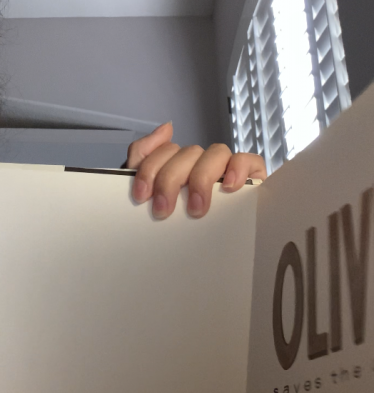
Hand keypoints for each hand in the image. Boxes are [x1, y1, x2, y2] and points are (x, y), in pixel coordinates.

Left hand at [125, 123, 266, 218]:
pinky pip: (248, 159)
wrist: (206, 265)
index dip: (149, 167)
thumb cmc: (177, 232)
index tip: (141, 196)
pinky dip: (237, 169)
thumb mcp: (152, 204)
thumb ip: (144, 164)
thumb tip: (167, 127)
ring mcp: (226, 169)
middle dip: (169, 180)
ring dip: (201, 179)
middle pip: (186, 152)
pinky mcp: (251, 176)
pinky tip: (228, 188)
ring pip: (215, 152)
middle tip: (162, 211)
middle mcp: (201, 163)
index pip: (163, 150)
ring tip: (195, 209)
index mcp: (177, 167)